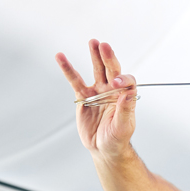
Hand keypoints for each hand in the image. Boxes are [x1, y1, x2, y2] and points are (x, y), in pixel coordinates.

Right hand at [55, 40, 137, 159]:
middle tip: (104, 46)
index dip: (123, 79)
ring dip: (94, 56)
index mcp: (124, 96)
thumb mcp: (123, 127)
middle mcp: (112, 90)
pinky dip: (68, 69)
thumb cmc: (117, 138)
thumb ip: (126, 109)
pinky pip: (75, 80)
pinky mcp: (83, 96)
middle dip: (108, 58)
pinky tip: (60, 57)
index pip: (126, 81)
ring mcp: (97, 91)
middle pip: (112, 69)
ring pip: (96, 70)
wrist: (103, 148)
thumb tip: (129, 92)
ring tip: (93, 42)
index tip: (117, 82)